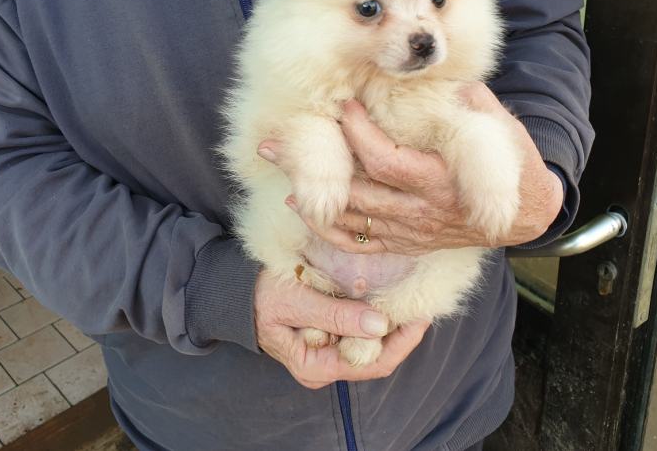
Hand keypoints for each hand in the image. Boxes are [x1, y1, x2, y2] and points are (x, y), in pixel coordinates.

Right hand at [254, 271, 429, 388]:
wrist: (233, 289)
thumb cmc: (260, 295)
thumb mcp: (295, 301)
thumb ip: (336, 314)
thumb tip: (380, 324)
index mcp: (315, 367)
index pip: (372, 363)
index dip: (402, 341)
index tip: (422, 313)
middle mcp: (325, 366)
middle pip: (377, 355)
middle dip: (401, 330)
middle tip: (422, 299)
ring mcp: (327, 351)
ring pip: (372, 342)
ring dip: (391, 320)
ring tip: (410, 294)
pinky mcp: (328, 333)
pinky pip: (360, 328)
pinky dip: (375, 312)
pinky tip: (387, 294)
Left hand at [258, 83, 563, 254]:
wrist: (527, 216)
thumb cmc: (514, 167)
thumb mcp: (502, 131)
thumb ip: (472, 103)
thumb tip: (442, 70)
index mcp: (440, 181)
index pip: (385, 160)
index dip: (358, 135)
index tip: (341, 107)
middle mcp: (420, 212)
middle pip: (357, 193)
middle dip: (315, 168)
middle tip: (276, 145)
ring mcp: (411, 233)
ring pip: (351, 221)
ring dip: (312, 199)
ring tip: (280, 174)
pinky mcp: (406, 244)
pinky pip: (360, 244)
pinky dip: (329, 231)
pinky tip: (303, 212)